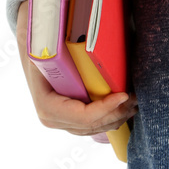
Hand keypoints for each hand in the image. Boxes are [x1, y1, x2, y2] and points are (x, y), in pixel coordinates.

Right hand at [16, 0, 137, 136]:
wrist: (32, 46)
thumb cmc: (42, 45)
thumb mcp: (49, 46)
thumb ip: (64, 49)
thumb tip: (85, 40)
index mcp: (47, 105)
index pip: (83, 117)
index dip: (106, 108)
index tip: (124, 94)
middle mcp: (52, 118)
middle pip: (93, 125)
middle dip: (117, 112)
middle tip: (136, 97)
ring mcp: (60, 121)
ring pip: (95, 128)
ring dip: (117, 117)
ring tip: (134, 101)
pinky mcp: (69, 118)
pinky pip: (93, 124)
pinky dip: (110, 117)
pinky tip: (124, 107)